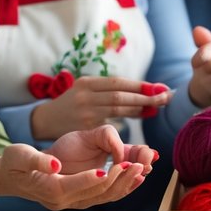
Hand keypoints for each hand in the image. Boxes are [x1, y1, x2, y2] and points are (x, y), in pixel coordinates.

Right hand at [0, 126, 157, 210]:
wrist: (9, 178)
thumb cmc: (14, 162)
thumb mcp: (18, 155)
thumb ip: (36, 159)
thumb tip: (54, 164)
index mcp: (49, 189)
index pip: (73, 186)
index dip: (92, 178)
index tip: (110, 167)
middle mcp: (62, 201)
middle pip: (94, 193)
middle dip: (117, 179)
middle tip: (136, 165)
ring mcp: (72, 203)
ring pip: (103, 197)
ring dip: (124, 184)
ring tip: (141, 170)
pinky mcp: (79, 199)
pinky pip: (104, 197)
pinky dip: (121, 188)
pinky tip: (136, 177)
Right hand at [30, 76, 173, 139]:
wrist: (44, 121)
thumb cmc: (71, 105)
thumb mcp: (85, 91)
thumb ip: (108, 91)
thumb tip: (142, 92)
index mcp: (87, 83)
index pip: (119, 82)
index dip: (140, 85)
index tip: (159, 87)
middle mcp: (86, 96)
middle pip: (121, 95)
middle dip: (146, 96)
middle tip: (166, 97)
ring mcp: (85, 113)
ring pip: (118, 109)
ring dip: (141, 108)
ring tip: (158, 106)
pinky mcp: (85, 129)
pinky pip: (112, 124)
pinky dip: (128, 120)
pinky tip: (141, 116)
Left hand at [189, 25, 210, 105]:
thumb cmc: (208, 64)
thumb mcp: (203, 52)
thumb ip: (202, 40)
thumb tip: (197, 29)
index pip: (210, 49)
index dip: (200, 58)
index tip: (194, 64)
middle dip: (205, 69)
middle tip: (203, 72)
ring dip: (209, 79)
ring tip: (208, 79)